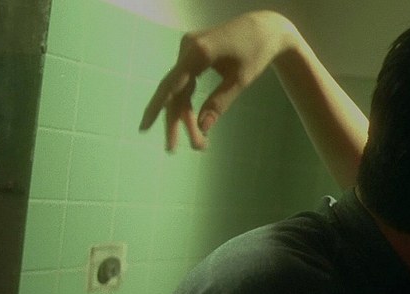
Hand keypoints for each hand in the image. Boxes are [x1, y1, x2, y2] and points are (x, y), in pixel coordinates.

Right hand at [140, 11, 299, 150]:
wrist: (265, 29)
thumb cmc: (256, 52)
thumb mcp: (240, 81)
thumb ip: (219, 103)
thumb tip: (203, 127)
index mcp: (198, 52)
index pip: (171, 84)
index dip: (156, 108)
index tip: (144, 128)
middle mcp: (187, 47)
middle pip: (174, 91)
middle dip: (175, 121)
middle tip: (173, 149)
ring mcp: (188, 49)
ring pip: (179, 89)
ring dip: (185, 117)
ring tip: (198, 144)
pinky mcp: (193, 54)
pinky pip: (185, 82)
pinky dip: (189, 103)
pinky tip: (193, 124)